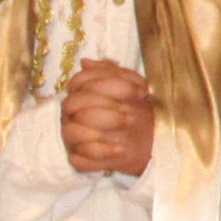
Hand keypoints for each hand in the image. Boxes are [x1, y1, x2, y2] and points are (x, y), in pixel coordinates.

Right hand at [57, 61, 156, 177]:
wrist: (148, 140)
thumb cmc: (136, 109)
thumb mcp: (131, 86)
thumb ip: (113, 72)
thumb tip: (85, 62)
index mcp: (80, 92)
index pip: (80, 81)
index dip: (111, 83)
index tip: (141, 91)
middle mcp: (71, 113)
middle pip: (73, 104)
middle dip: (106, 105)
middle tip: (132, 111)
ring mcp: (73, 136)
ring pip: (72, 131)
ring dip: (104, 126)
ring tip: (130, 123)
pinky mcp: (78, 158)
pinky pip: (79, 158)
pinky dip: (103, 151)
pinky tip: (122, 148)